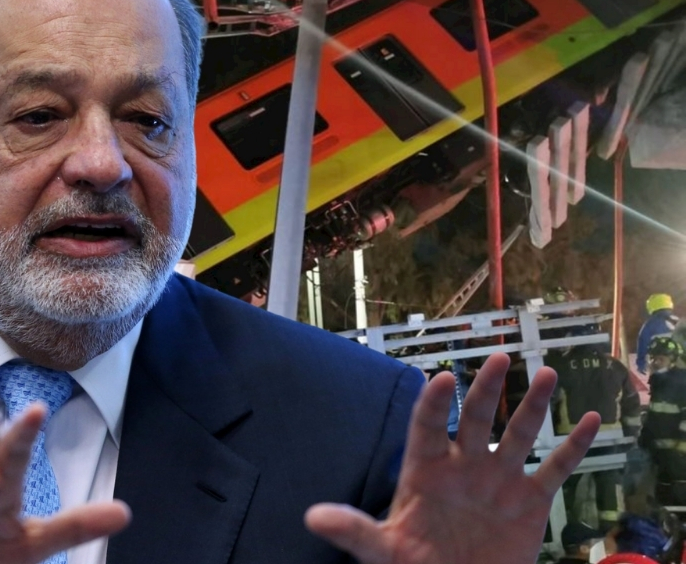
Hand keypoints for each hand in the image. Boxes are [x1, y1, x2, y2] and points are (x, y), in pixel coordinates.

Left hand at [305, 352, 599, 563]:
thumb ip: (354, 530)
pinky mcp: (531, 500)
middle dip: (487, 389)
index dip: (434, 404)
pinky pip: (556, 468)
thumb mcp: (383, 550)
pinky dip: (575, 446)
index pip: (428, 427)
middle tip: (500, 357)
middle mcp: (464, 466)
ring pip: (520, 434)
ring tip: (546, 373)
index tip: (441, 380)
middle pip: (476, 419)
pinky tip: (590, 419)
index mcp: (425, 470)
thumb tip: (313, 517)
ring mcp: (499, 479)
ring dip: (533, 405)